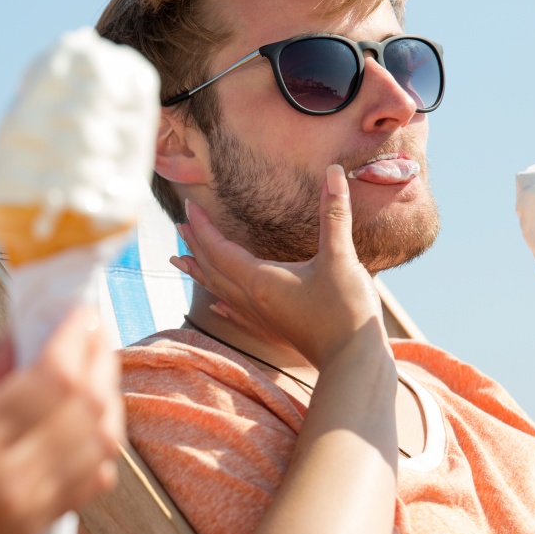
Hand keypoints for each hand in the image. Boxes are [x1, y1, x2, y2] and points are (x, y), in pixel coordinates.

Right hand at [0, 306, 121, 533]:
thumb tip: (21, 332)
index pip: (53, 378)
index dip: (74, 336)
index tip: (79, 307)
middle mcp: (9, 480)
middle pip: (87, 408)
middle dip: (97, 358)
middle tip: (89, 327)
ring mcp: (27, 511)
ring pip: (100, 444)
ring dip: (106, 397)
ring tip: (92, 364)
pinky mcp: (34, 533)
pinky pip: (90, 481)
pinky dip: (99, 442)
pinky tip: (85, 417)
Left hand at [171, 164, 385, 366]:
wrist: (354, 362)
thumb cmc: (347, 311)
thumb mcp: (341, 258)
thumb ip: (334, 214)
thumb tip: (333, 172)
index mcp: (260, 280)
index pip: (219, 250)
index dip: (203, 227)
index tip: (188, 207)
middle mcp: (253, 299)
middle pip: (213, 269)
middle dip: (195, 245)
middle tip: (180, 226)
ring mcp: (262, 316)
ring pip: (221, 290)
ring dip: (201, 271)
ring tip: (180, 261)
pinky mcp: (274, 328)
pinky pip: (238, 312)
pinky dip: (222, 302)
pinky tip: (216, 306)